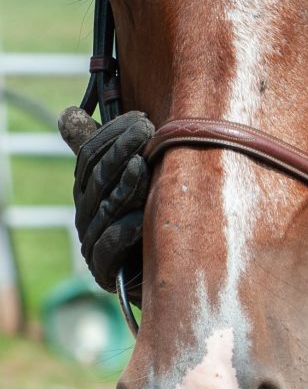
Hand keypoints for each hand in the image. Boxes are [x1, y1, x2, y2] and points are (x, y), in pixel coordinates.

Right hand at [58, 107, 154, 293]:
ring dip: (125, 185)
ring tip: (141, 164)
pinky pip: (111, 246)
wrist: (159, 275)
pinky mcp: (105, 271)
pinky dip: (125, 230)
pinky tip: (141, 218)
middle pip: (96, 177)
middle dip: (120, 150)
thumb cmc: (146, 220)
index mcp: (88, 190)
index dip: (111, 134)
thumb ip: (103, 151)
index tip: (140, 117)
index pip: (89, 155)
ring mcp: (93, 243)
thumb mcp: (129, 180)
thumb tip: (67, 113)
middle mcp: (86, 214)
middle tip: (146, 129)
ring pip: (106, 208)